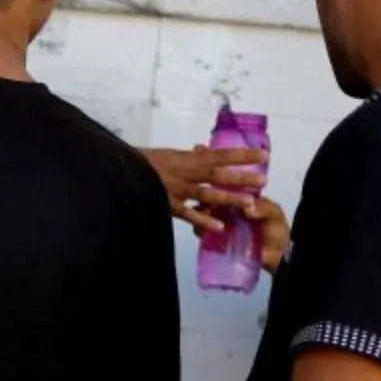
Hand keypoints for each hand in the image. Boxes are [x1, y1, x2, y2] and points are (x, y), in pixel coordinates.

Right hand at [140, 146, 268, 232]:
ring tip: (249, 203)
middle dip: (241, 176)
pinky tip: (219, 226)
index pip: (218, 154)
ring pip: (207, 193)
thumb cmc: (139, 162)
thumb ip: (185, 159)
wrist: (117, 171)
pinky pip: (188, 214)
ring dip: (229, 198)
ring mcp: (176, 189)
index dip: (241, 155)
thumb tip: (201, 154)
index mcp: (185, 158)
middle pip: (218, 173)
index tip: (263, 156)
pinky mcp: (166, 205)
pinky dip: (203, 220)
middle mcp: (184, 172)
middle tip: (263, 180)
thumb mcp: (165, 155)